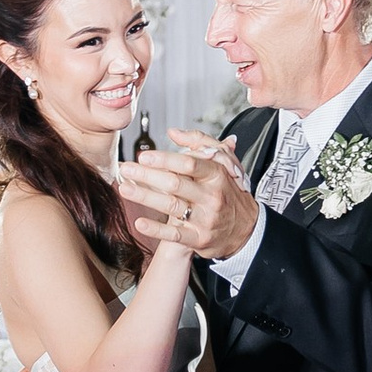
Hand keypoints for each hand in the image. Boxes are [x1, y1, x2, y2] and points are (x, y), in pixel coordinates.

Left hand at [120, 133, 258, 265]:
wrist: (247, 230)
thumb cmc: (228, 193)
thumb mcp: (224, 164)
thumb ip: (199, 143)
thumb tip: (174, 132)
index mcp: (217, 175)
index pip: (189, 164)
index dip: (165, 159)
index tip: (144, 156)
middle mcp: (211, 196)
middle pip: (176, 184)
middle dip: (147, 176)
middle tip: (126, 169)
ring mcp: (206, 219)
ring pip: (171, 206)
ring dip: (145, 197)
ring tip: (124, 188)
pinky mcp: (199, 239)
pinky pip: (175, 234)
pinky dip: (156, 229)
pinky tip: (139, 222)